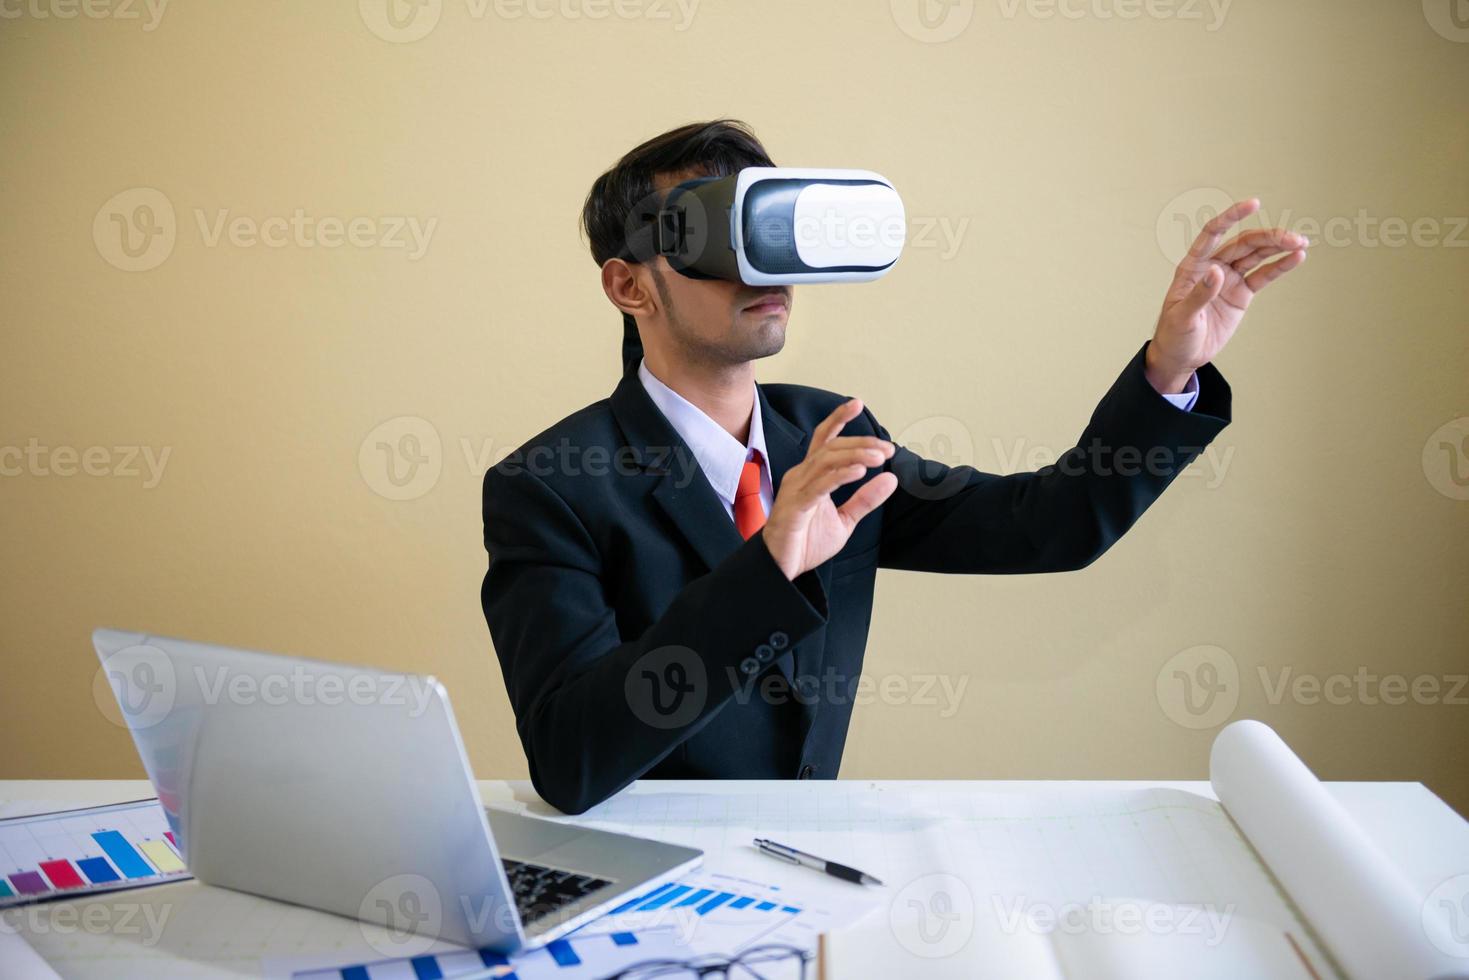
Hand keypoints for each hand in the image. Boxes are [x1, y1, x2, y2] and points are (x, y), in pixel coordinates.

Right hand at [761, 398, 897, 580]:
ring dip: (855, 456)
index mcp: (810, 475)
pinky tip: (859, 472)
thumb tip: (891, 478)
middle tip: (887, 448)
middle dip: (861, 443)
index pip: (824, 440)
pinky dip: (840, 476)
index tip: (858, 403)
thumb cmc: (805, 542)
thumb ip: (866, 499)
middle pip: (831, 448)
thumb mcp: (845, 520)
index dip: (839, 419)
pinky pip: (819, 486)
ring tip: (879, 457)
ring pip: (826, 462)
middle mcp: (801, 476)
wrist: (782, 568)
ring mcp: (796, 490)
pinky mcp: (795, 507)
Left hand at [1147, 198, 1309, 393]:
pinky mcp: (1241, 293)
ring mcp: (1229, 278)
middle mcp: (1213, 266)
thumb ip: (1199, 295)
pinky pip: (1263, 275)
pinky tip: (1297, 256)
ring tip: (1301, 242)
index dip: (1231, 217)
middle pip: (1243, 243)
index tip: (1253, 204)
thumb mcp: (1182, 317)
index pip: (1213, 234)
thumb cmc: (1174, 335)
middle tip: (1293, 238)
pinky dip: (1280, 266)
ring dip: (1278, 247)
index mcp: (1193, 266)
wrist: (1182, 356)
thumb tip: (1217, 271)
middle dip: (1268, 237)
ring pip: (1256, 255)